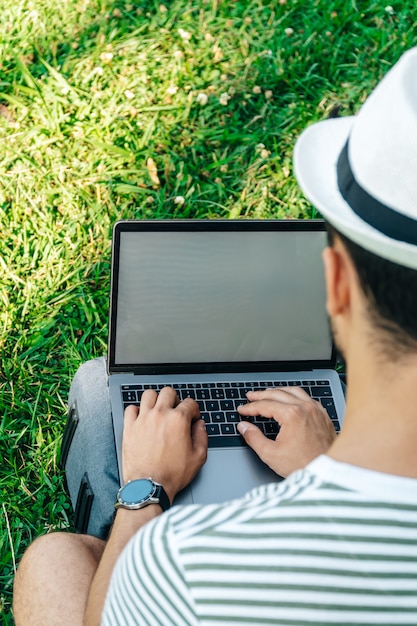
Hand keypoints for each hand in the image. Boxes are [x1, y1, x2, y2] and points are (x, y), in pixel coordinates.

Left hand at [122, 387, 207, 502]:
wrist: (149, 486)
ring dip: (155, 400)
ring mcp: (143, 420)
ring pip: (148, 395)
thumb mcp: (198, 457)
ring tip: (158, 410)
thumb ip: (202, 436)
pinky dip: (136, 411)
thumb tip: (200, 425)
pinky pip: (130, 408)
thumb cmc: (172, 474)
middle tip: (175, 410)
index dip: (193, 409)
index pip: (189, 402)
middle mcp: (160, 415)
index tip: (192, 416)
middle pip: (168, 392)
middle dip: (175, 399)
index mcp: (178, 420)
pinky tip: (142, 418)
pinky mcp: (129, 427)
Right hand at [237, 386, 336, 477]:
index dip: (250, 407)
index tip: (242, 410)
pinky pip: (307, 397)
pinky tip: (290, 399)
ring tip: (267, 394)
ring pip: (293, 391)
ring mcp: (316, 410)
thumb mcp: (271, 454)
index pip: (265, 405)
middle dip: (261, 395)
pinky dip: (294, 395)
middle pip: (277, 393)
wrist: (329, 472)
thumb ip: (254, 438)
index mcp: (291, 415)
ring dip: (278, 391)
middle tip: (250, 397)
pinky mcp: (323, 415)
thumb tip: (244, 427)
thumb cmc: (304, 465)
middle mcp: (305, 408)